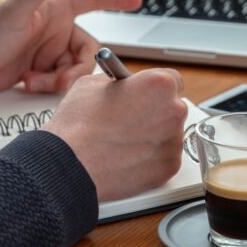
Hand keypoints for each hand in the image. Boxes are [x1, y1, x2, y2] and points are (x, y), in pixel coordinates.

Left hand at [0, 0, 139, 94]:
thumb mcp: (16, 11)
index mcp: (54, 10)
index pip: (92, 0)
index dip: (115, 0)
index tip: (136, 1)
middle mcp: (56, 29)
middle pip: (90, 49)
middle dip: (79, 68)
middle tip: (63, 79)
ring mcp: (50, 51)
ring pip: (78, 68)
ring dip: (62, 80)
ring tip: (37, 81)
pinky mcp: (44, 70)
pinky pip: (63, 81)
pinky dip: (51, 86)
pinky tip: (31, 83)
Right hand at [44, 69, 186, 200]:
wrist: (71, 164)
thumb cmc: (79, 126)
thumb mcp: (92, 84)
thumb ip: (119, 83)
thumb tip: (125, 87)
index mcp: (159, 84)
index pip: (172, 80)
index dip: (155, 88)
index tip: (147, 94)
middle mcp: (174, 111)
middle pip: (172, 108)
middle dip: (155, 112)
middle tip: (132, 120)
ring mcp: (174, 140)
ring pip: (169, 134)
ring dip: (154, 136)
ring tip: (125, 141)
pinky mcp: (170, 165)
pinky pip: (164, 157)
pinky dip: (151, 158)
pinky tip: (128, 156)